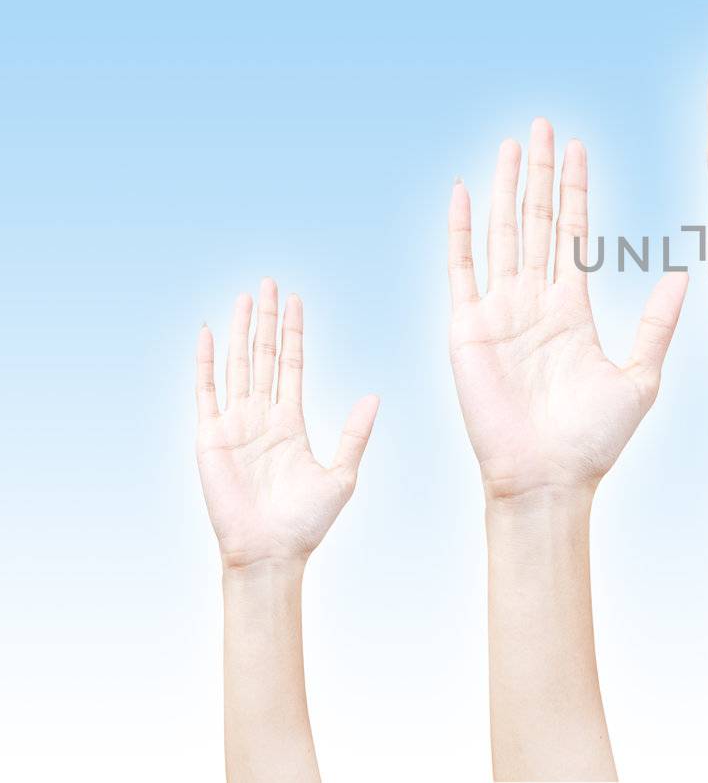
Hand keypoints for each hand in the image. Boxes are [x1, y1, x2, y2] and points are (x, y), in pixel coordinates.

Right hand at [195, 279, 378, 568]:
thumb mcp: (342, 475)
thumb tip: (373, 396)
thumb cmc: (306, 523)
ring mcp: (235, 425)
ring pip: (238, 365)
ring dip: (242, 330)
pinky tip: (208, 333)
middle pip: (265, 356)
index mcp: (291, 423)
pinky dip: (206, 362)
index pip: (293, 365)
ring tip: (245, 296)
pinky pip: (206, 392)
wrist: (272, 553)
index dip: (295, 332)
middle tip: (269, 282)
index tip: (296, 300)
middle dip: (267, 319)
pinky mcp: (211, 438)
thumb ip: (355, 434)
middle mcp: (261, 417)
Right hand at [448, 120, 688, 499]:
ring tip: (512, 143)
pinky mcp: (468, 328)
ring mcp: (500, 311)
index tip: (578, 146)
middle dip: (541, 172)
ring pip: (503, 233)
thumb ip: (657, 323)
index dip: (576, 189)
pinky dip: (460, 229)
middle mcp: (535, 301)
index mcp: (572, 308)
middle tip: (542, 124)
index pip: (574, 233)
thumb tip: (684, 273)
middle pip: (537, 220)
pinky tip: (462, 190)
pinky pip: (462, 268)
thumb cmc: (594, 442)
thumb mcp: (641, 376)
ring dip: (507, 187)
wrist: (549, 481)